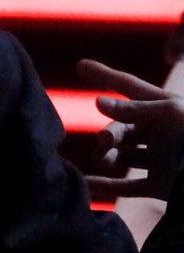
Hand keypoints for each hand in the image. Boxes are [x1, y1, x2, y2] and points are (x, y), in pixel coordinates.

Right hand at [77, 58, 183, 198]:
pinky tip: (87, 182)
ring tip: (102, 159)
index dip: (105, 75)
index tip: (80, 66)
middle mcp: (161, 131)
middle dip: (109, 131)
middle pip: (122, 127)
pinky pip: (128, 186)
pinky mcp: (160, 185)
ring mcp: (160, 159)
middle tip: (104, 141)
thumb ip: (135, 108)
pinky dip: (107, 186)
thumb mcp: (172, 113)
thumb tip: (98, 102)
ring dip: (106, 156)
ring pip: (122, 155)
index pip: (129, 86)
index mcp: (166, 109)